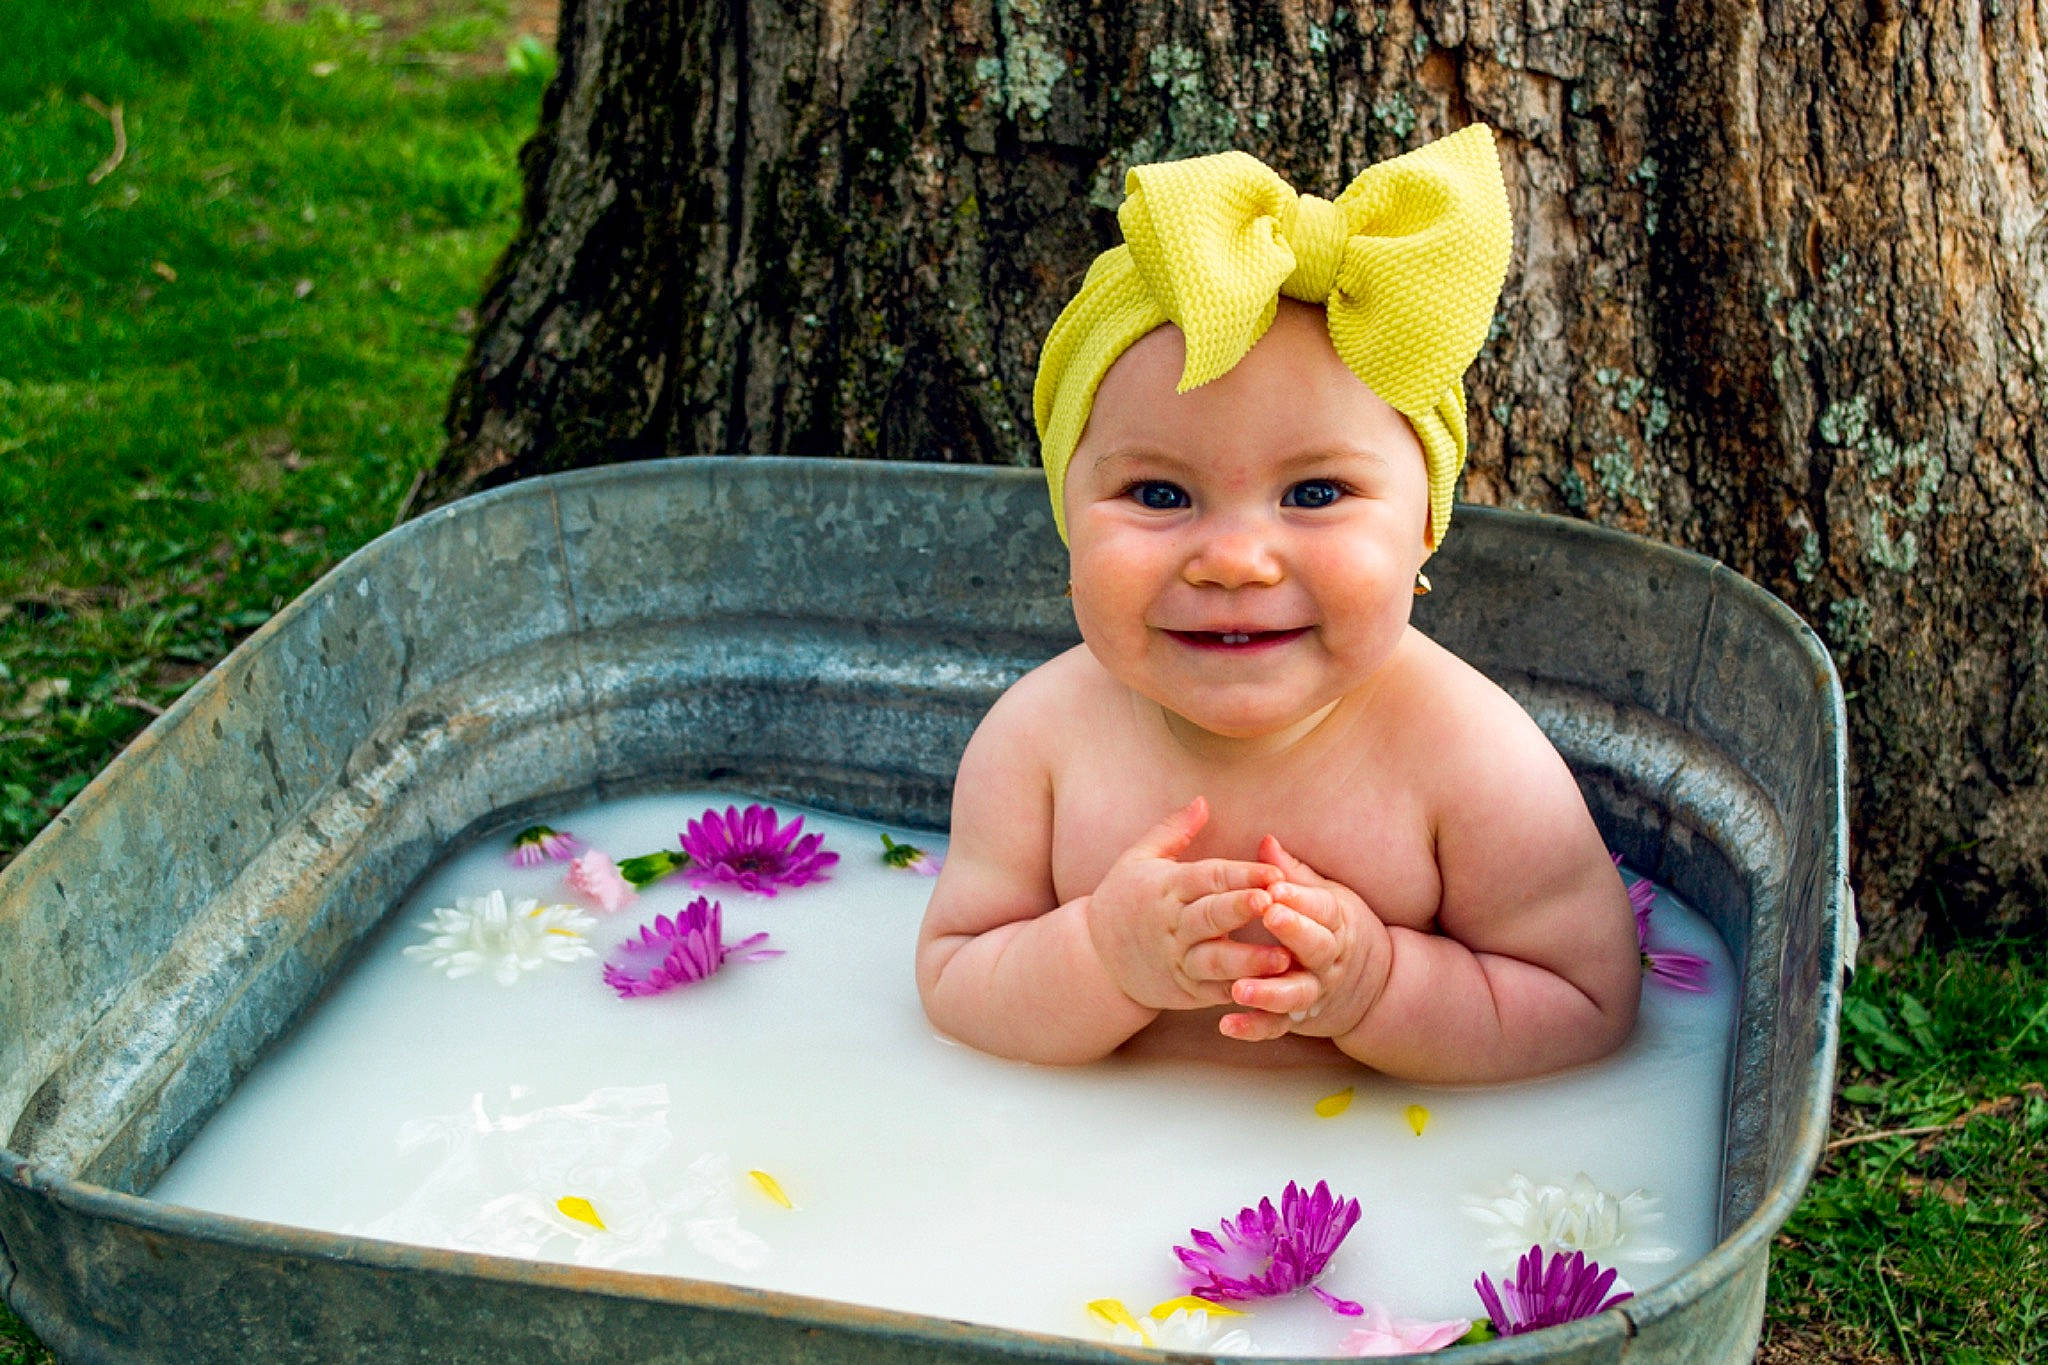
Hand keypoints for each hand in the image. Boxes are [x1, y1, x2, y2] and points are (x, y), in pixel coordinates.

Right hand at [1085, 797, 1290, 1012]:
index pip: (1206, 878)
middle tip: (1273, 902)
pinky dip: (1241, 992)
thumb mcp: (1137, 859)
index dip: (1241, 874)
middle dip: (1240, 909)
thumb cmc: (1124, 900)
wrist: (1096, 959)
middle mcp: (1171, 925)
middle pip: (1209, 916)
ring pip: (1214, 961)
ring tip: (1283, 958)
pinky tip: (1270, 989)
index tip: (1274, 872)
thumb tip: (1202, 800)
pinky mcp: (1184, 990)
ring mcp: (1177, 960)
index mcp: (1165, 887)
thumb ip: (1172, 830)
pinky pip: (1214, 992)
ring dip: (1248, 960)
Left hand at [1219, 836, 1390, 1042]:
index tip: (1274, 887)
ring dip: (1269, 991)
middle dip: (1293, 932)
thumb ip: (1293, 874)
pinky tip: (1226, 1024)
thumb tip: (1265, 842)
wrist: (1369, 985)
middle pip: (1316, 947)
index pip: (1322, 907)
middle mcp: (1329, 959)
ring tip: (1239, 988)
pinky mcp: (1297, 1018)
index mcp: (1336, 921)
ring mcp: (1314, 991)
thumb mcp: (1325, 896)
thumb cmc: (1334, 927)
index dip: (1300, 897)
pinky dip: (1252, 1027)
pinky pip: (1275, 1026)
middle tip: (1268, 918)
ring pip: (1296, 993)